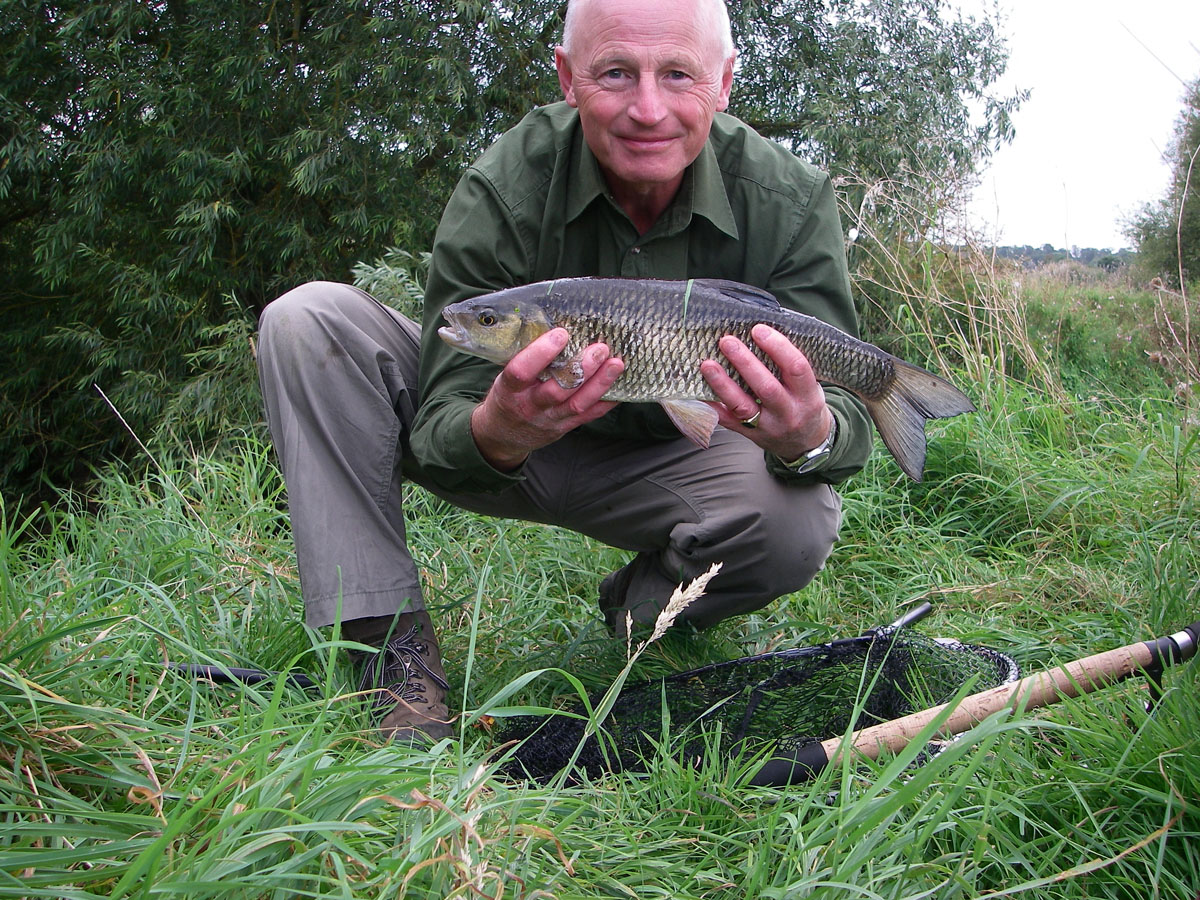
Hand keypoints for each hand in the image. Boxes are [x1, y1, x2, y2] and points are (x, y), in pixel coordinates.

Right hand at [471, 328, 624, 470]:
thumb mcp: (503, 377)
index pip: (522, 371)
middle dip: (582, 368)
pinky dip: (605, 402)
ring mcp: (549, 419)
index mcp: (510, 390)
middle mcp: (530, 406)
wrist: (503, 435)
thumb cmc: (507, 396)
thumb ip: (522, 357)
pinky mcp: (564, 427)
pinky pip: (588, 416)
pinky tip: (620, 386)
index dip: (540, 353)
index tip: (561, 333)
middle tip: (600, 348)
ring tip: (616, 364)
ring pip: (577, 403)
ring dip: (599, 383)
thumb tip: (548, 323)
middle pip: (558, 389)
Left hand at [700, 324, 832, 461]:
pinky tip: (700, 390)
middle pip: (766, 388)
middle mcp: (788, 413)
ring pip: (742, 406)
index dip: (778, 347)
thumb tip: (759, 333)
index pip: (796, 368)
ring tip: (707, 364)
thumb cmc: (803, 404)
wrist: (805, 444)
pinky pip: (727, 421)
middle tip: (727, 341)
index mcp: (808, 396)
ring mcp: (767, 427)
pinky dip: (713, 405)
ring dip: (723, 384)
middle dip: (745, 362)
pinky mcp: (750, 435)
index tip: (758, 330)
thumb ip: (789, 366)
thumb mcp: (809, 386)